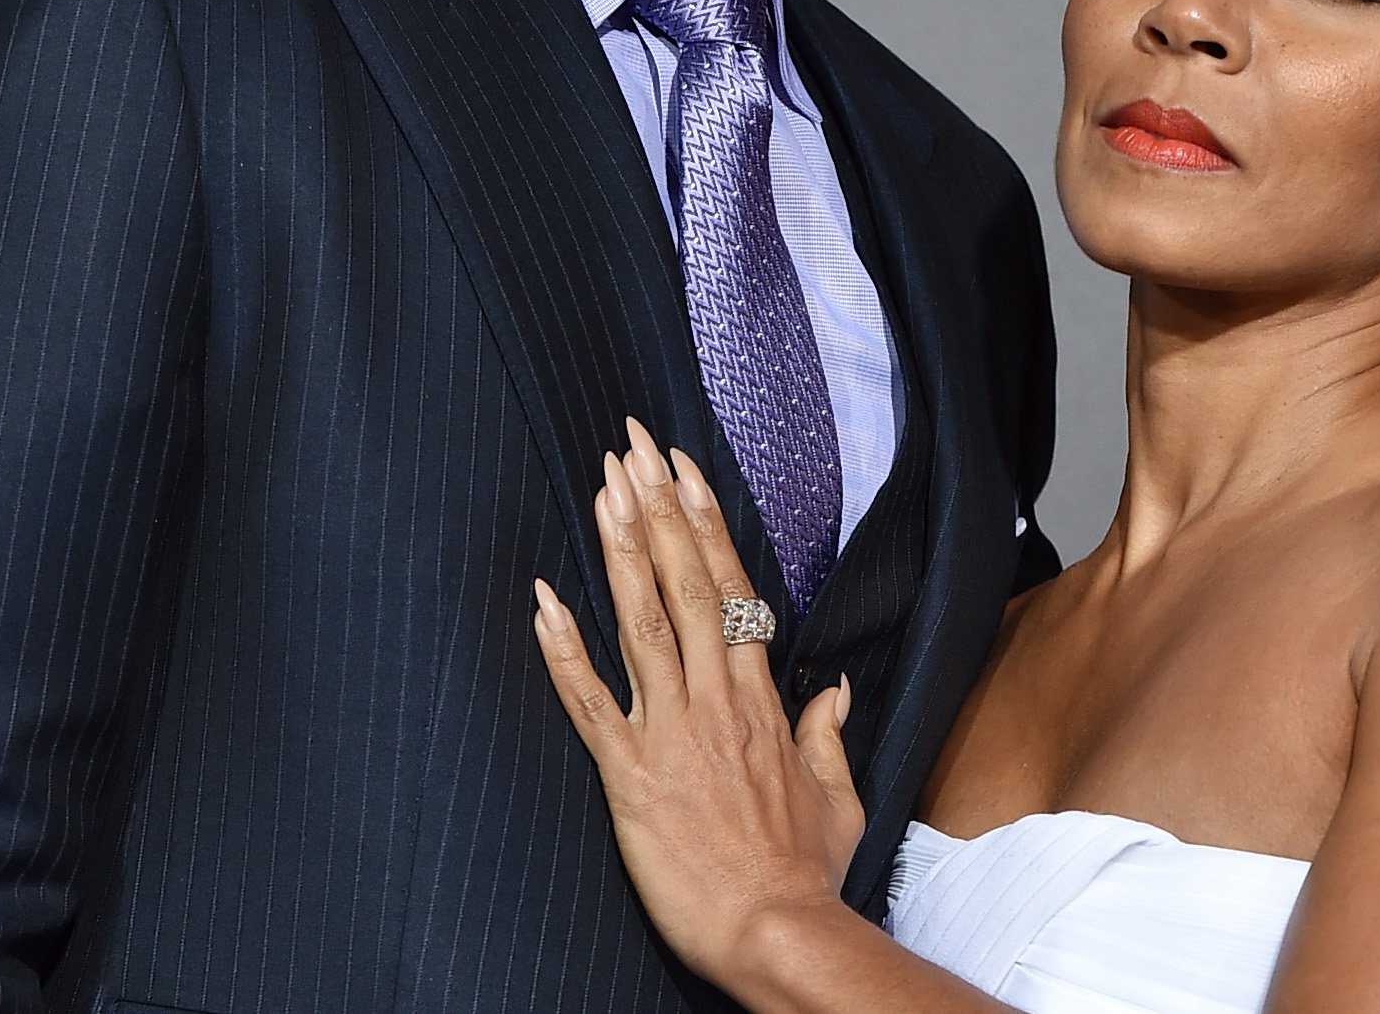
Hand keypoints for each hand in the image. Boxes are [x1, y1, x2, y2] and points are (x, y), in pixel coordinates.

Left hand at [532, 417, 866, 989]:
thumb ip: (828, 733)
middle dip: (658, 507)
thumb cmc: (806, 873)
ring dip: (618, 549)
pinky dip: (563, 649)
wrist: (778, 933)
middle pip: (684, 583)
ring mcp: (672, 733)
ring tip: (601, 488)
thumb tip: (835, 691)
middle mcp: (716, 700)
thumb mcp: (837, 797)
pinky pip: (590, 701)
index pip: (730, 586)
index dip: (702, 520)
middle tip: (632, 446)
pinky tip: (541, 600)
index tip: (682, 467)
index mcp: (760, 699)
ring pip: (641, 622)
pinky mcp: (631, 775)